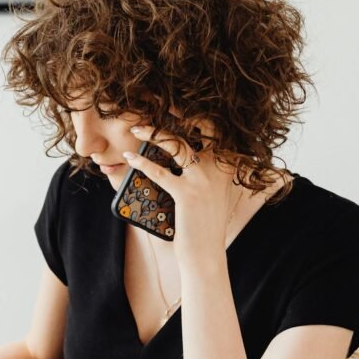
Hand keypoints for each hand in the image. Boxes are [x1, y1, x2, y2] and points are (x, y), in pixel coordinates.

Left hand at [124, 111, 237, 264]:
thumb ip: (203, 174)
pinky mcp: (188, 195)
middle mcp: (220, 169)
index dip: (199, 114)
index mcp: (228, 167)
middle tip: (160, 102)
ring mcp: (205, 181)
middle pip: (203, 127)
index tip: (179, 104)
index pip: (217, 130)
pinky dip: (143, 162)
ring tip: (137, 128)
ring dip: (154, 133)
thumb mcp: (211, 196)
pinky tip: (131, 158)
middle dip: (181, 111)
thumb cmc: (203, 227)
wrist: (206, 257)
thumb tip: (178, 155)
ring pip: (178, 145)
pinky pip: (161, 172)